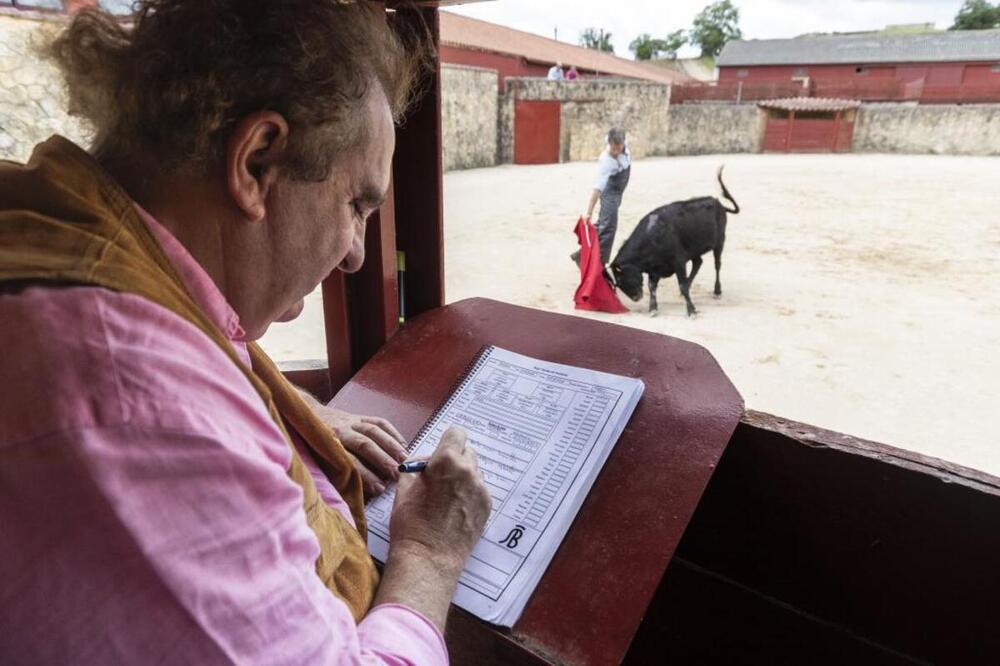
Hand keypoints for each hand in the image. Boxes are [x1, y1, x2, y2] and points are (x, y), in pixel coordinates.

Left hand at [309, 402, 407, 496]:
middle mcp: (340, 431)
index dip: (366, 476)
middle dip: (383, 460)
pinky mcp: (360, 416)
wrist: (305, 416)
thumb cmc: (312, 446)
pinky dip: (393, 434)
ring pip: (374, 432)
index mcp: (328, 445)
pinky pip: (379, 422)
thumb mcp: (317, 462)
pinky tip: (404, 445)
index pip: (349, 461)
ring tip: (405, 460)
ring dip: (392, 446)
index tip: (380, 489)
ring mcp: (351, 421)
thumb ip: (334, 475)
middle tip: (397, 474)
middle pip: (364, 445)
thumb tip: (353, 497)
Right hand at [387, 427, 491, 572]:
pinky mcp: (487, 506)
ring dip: (462, 477)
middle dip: (454, 459)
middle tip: (440, 477)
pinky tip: (455, 510)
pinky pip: (478, 490)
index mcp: (446, 461)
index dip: (448, 440)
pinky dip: (469, 494)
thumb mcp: (404, 488)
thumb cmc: (411, 523)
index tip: (442, 449)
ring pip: (474, 472)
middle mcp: (468, 471)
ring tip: (446, 498)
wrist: (429, 558)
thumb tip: (425, 463)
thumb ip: (417, 467)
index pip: (456, 433)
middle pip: (466, 452)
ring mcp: (480, 489)